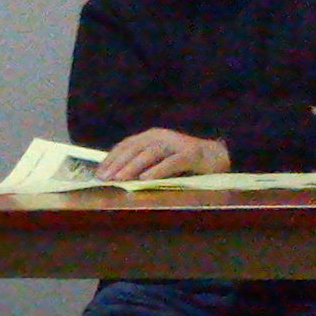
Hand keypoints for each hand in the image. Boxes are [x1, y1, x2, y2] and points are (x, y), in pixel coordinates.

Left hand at [97, 127, 231, 180]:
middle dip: (117, 164)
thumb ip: (140, 163)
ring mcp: (176, 144)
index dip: (111, 158)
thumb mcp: (158, 160)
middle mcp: (161, 136)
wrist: (217, 157)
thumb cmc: (183, 162)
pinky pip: (171, 163)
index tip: (98, 173)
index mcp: (151, 136)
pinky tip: (145, 179)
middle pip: (135, 149)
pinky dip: (157, 171)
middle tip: (105, 179)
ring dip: (132, 167)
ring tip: (119, 179)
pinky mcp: (190, 155)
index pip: (126, 145)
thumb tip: (114, 176)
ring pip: (150, 154)